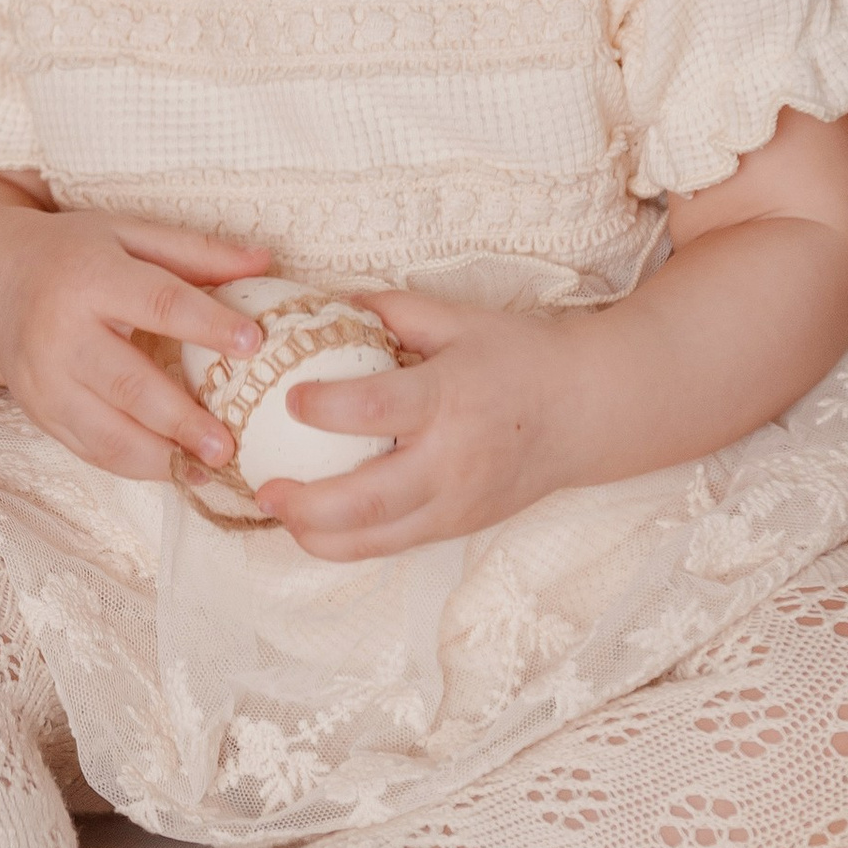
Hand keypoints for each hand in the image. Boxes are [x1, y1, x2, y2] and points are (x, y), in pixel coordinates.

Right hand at [0, 206, 271, 480]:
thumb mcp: (127, 233)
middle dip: (181, 419)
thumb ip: (195, 251)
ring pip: (105, 431)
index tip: (255, 342)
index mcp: (88, 277)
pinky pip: (89, 449)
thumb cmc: (71, 255)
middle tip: (229, 444)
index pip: (158, 303)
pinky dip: (133, 466)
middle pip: (128, 384)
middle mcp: (60, 332)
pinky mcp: (39, 412)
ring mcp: (44, 380)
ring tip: (208, 468)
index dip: (207, 324)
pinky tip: (174, 469)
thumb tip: (264, 261)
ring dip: (160, 457)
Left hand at [256, 291, 589, 561]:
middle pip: (369, 499)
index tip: (288, 397)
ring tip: (280, 514)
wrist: (585, 411)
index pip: (375, 409)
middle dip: (307, 502)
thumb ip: (391, 310)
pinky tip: (317, 526)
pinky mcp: (459, 526)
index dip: (324, 408)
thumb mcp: (460, 320)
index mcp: (449, 397)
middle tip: (263, 485)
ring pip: (378, 538)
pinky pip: (396, 545)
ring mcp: (458, 503)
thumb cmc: (519, 358)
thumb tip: (325, 302)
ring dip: (319, 535)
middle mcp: (452, 460)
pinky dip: (350, 543)